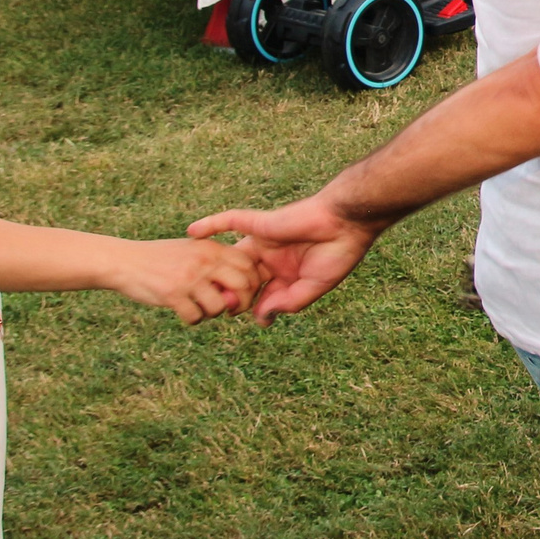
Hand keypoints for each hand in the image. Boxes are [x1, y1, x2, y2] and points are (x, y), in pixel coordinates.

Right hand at [108, 236, 266, 323]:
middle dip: (240, 303)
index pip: (248, 265)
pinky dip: (193, 320)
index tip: (241, 294)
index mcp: (212, 248)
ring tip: (200, 309)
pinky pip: (195, 317)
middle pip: (243, 286)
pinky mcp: (172, 295)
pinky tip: (184, 313)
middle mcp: (204, 261)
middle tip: (228, 309)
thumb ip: (217, 263)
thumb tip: (243, 289)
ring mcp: (189, 278)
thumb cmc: (162, 258)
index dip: (251, 283)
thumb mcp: (193, 249)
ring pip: (219, 306)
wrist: (125, 261)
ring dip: (212, 314)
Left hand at [189, 195, 381, 323]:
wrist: (347, 220)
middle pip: (241, 280)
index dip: (250, 308)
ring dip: (213, 266)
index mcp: (287, 275)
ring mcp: (264, 241)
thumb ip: (289, 302)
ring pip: (232, 256)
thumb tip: (261, 318)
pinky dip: (212, 224)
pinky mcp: (260, 224)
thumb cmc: (339, 253)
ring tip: (191, 277)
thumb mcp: (316, 286)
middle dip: (229, 293)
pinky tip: (192, 231)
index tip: (236, 317)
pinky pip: (231, 222)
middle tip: (215, 305)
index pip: (261, 296)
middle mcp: (272, 259)